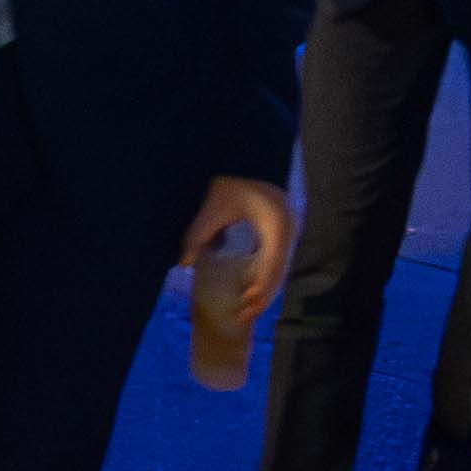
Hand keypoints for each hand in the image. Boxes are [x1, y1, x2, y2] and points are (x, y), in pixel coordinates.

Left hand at [184, 176, 293, 324]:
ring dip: (262, 288)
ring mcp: (287, 231)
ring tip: (244, 307)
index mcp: (276, 226)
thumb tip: (182, 262)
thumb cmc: (232, 177)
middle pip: (278, 273)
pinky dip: (262, 274)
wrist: (246, 154)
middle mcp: (287, 231)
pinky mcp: (280, 230)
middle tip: (244, 316)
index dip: (259, 291)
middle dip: (262, 296)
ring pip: (278, 269)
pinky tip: (248, 285)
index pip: (272, 268)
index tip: (245, 307)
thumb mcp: (214, 205)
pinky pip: (274, 259)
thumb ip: (199, 233)